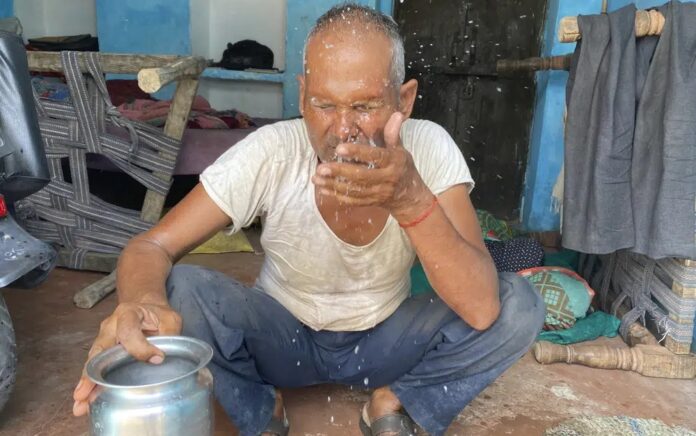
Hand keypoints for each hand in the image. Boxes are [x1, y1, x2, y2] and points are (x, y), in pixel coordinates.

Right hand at [72, 301, 181, 415]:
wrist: (147, 309)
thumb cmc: (158, 315)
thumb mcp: (169, 319)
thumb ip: (169, 336)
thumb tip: (164, 359)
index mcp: (128, 313)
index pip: (129, 332)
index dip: (141, 348)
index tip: (157, 359)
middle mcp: (110, 326)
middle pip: (100, 350)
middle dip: (91, 373)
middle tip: (84, 393)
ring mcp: (104, 339)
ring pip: (93, 363)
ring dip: (87, 384)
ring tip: (81, 404)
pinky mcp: (104, 352)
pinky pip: (97, 369)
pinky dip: (92, 385)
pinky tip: (86, 401)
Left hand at [312, 112, 432, 221]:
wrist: (410, 196)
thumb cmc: (402, 167)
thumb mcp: (400, 150)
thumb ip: (393, 134)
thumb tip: (396, 114)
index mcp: (394, 162)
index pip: (375, 156)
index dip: (358, 152)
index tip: (340, 148)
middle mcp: (387, 179)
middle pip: (361, 176)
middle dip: (340, 172)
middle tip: (321, 167)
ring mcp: (379, 193)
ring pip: (354, 190)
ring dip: (334, 184)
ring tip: (316, 177)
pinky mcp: (371, 202)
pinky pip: (353, 201)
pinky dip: (337, 195)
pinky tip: (323, 188)